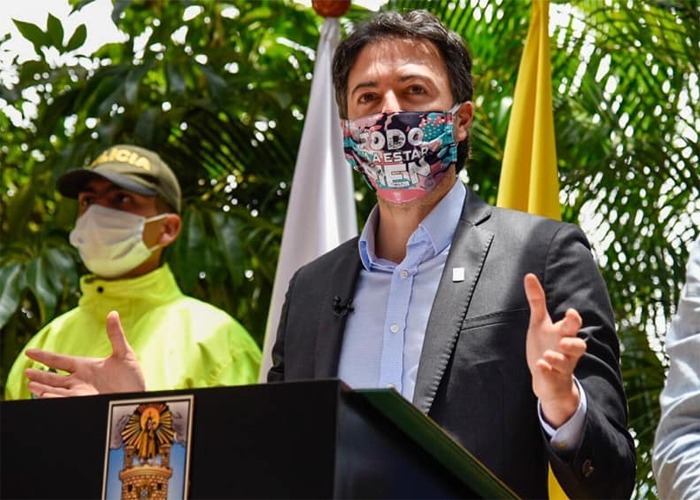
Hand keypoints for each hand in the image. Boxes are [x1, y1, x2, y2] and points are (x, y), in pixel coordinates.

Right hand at [24, 311, 145, 397]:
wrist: (138, 396)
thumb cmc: (131, 377)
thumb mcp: (124, 353)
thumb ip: (116, 335)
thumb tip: (113, 313)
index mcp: (85, 366)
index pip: (60, 360)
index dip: (44, 356)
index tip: (29, 352)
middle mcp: (79, 380)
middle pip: (53, 377)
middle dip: (39, 376)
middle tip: (26, 373)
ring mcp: (80, 393)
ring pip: (56, 390)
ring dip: (43, 388)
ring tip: (30, 386)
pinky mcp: (85, 403)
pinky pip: (65, 400)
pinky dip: (54, 398)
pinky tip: (45, 396)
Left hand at [524, 273, 586, 426]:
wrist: (547, 379)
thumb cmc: (546, 345)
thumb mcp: (540, 323)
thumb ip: (537, 301)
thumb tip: (529, 275)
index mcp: (564, 335)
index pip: (574, 326)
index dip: (574, 320)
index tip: (570, 312)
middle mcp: (567, 351)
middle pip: (579, 346)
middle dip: (574, 342)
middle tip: (563, 340)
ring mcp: (562, 367)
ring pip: (567, 364)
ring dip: (558, 358)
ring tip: (547, 355)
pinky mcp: (554, 380)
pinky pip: (554, 378)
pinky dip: (547, 371)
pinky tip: (540, 365)